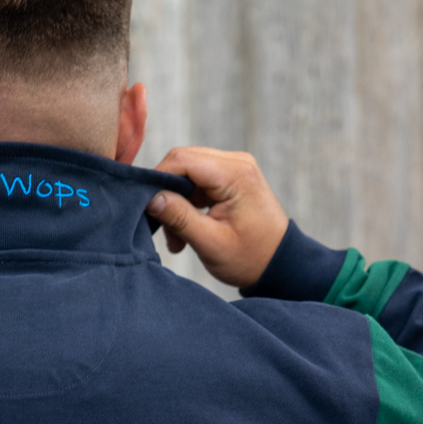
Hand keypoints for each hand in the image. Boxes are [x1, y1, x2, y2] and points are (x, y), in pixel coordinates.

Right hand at [146, 148, 288, 287]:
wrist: (278, 263)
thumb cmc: (250, 257)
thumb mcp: (211, 243)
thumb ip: (179, 218)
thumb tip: (150, 198)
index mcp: (235, 174)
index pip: (182, 160)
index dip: (158, 179)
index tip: (145, 207)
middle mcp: (236, 162)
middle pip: (182, 162)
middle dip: (166, 193)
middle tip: (164, 229)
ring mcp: (233, 168)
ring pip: (186, 173)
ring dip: (175, 203)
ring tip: (177, 238)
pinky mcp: (229, 178)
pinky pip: (196, 182)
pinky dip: (186, 204)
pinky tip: (186, 230)